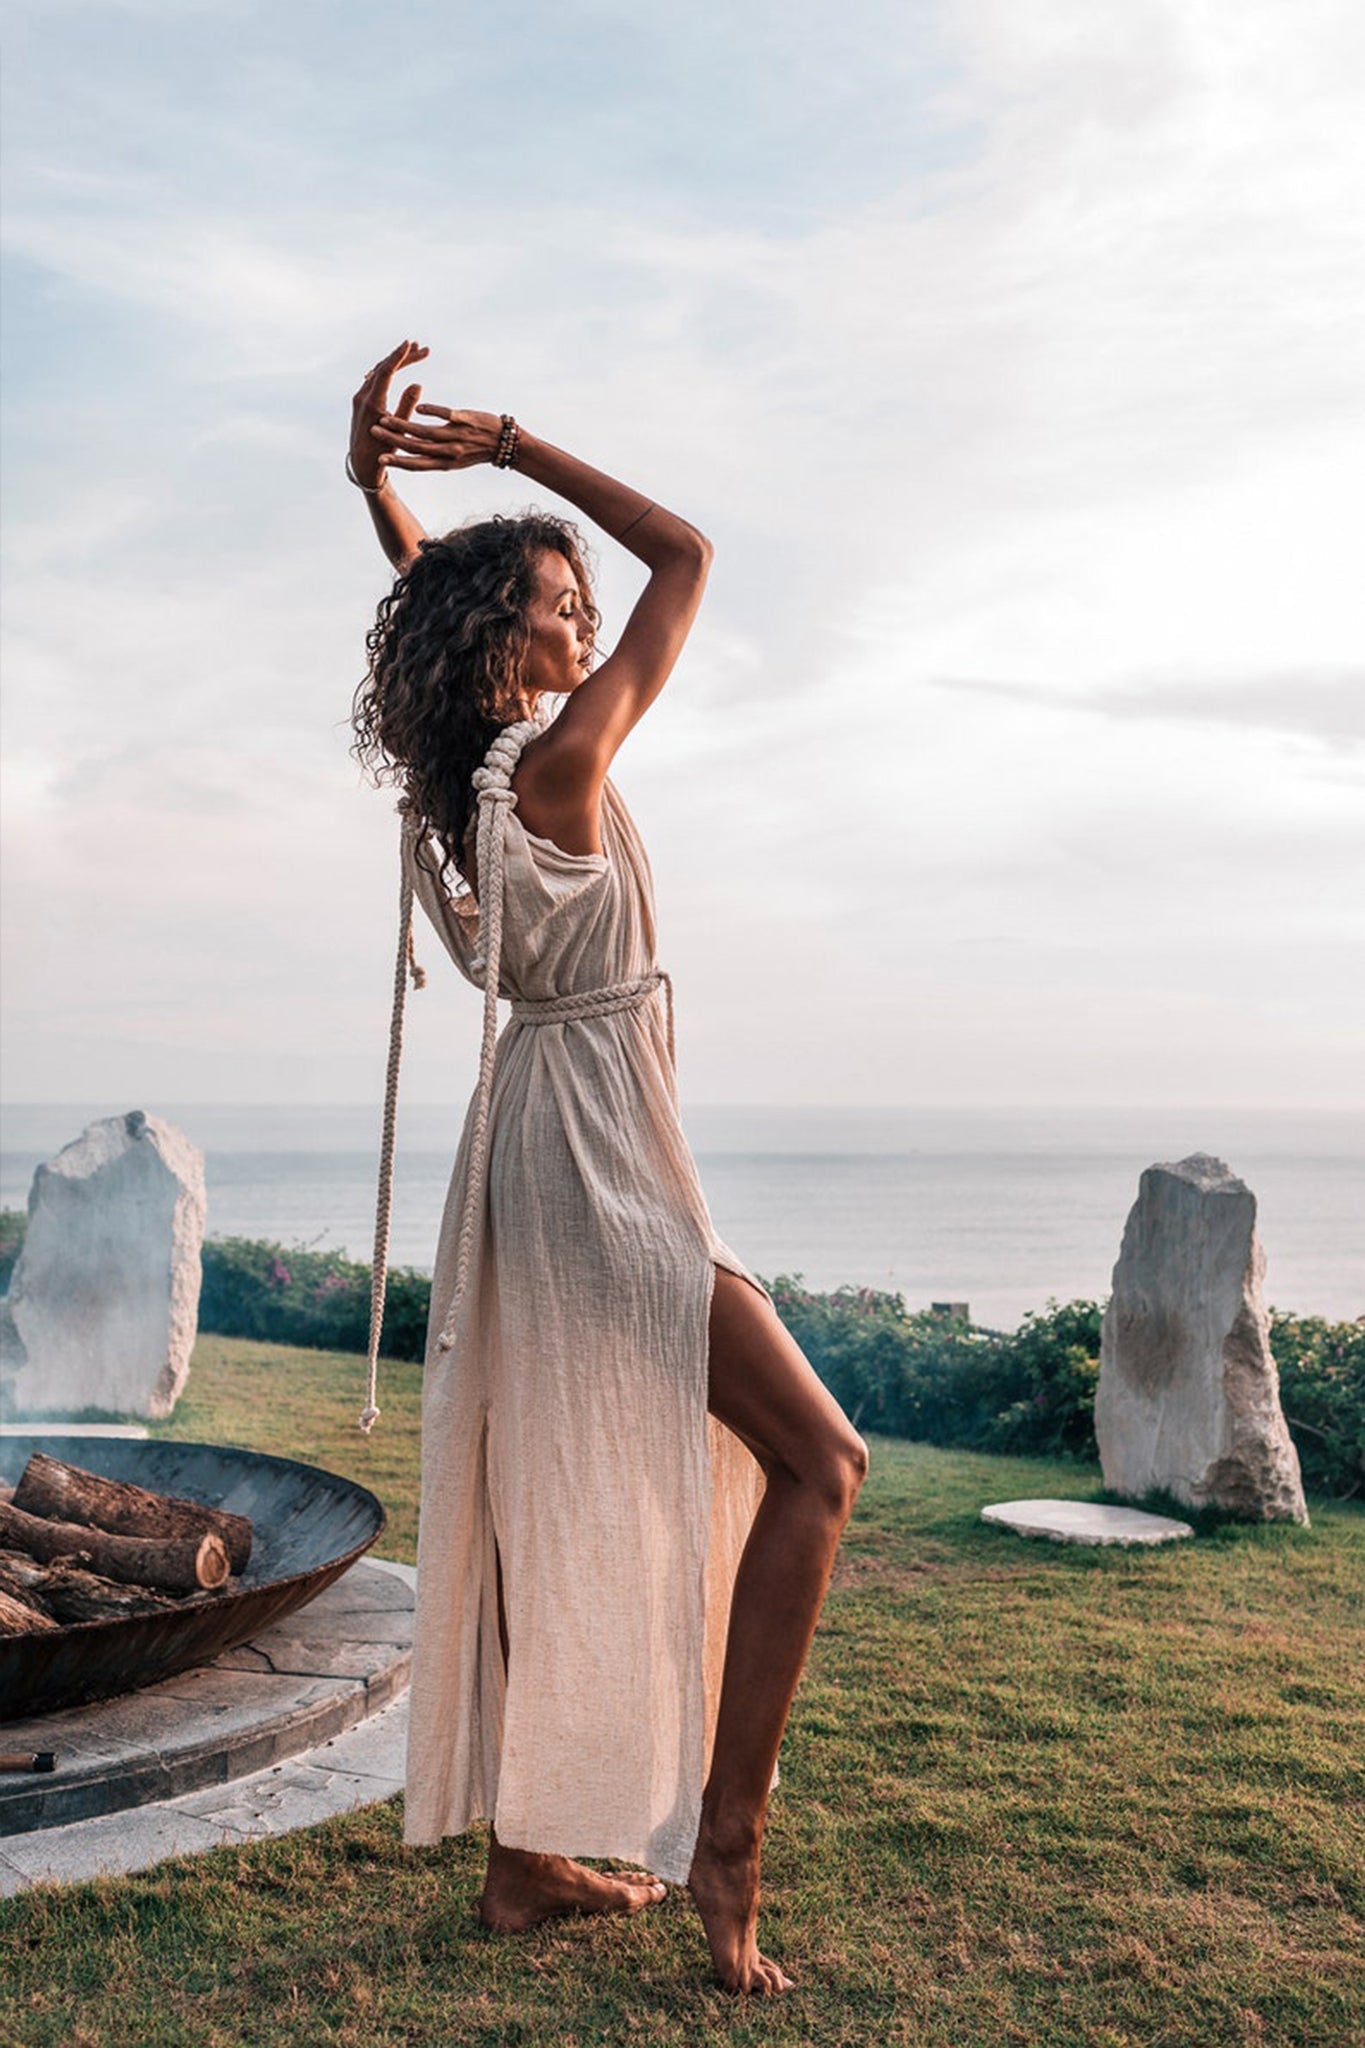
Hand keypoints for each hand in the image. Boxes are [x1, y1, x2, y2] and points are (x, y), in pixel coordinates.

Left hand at [349, 340, 428, 490]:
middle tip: (423, 349)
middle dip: (403, 356)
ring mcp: (361, 397)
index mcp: (371, 404)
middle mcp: (362, 397)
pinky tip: (402, 365)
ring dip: (398, 361)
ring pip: (380, 371)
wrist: (361, 464)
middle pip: (383, 367)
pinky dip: (391, 369)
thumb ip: (406, 407)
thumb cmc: (382, 452)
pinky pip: (377, 378)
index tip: (410, 344)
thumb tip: (417, 383)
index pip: (385, 372)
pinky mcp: (363, 399)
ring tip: (416, 352)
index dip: (399, 357)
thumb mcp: (398, 432)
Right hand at [371, 405, 503, 472]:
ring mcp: (457, 435)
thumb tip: (412, 450)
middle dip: (393, 440)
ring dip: (404, 424)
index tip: (380, 459)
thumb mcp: (454, 459)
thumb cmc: (476, 450)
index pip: (417, 465)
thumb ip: (434, 455)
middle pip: (416, 447)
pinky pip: (445, 414)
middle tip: (373, 431)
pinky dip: (431, 411)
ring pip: (425, 432)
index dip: (398, 462)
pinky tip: (418, 407)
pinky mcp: (465, 419)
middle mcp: (450, 452)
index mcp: (445, 463)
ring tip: (386, 418)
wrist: (505, 443)